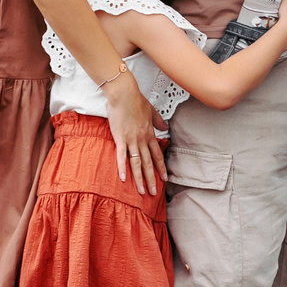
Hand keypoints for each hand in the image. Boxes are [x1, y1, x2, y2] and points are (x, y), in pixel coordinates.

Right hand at [103, 72, 163, 192]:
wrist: (124, 94)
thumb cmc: (135, 100)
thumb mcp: (151, 110)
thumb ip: (158, 121)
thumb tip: (165, 128)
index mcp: (149, 134)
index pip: (157, 155)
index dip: (161, 168)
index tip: (165, 178)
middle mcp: (142, 139)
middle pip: (149, 163)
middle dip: (152, 179)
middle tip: (154, 193)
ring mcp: (131, 140)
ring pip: (137, 163)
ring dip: (140, 178)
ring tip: (142, 191)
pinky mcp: (120, 138)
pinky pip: (121, 156)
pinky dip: (122, 168)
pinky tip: (123, 179)